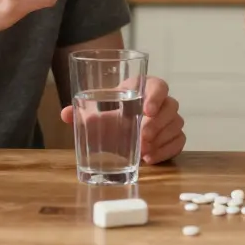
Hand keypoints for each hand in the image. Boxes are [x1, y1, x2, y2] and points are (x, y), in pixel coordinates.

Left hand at [60, 76, 185, 164]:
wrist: (120, 129)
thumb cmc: (112, 115)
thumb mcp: (98, 113)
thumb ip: (82, 112)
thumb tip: (65, 113)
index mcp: (144, 88)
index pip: (159, 86)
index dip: (156, 96)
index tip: (146, 110)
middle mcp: (162, 102)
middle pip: (171, 107)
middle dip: (157, 124)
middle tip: (141, 138)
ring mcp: (171, 120)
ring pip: (177, 124)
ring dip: (161, 139)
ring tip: (143, 151)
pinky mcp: (174, 136)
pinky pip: (179, 142)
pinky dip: (166, 151)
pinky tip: (150, 158)